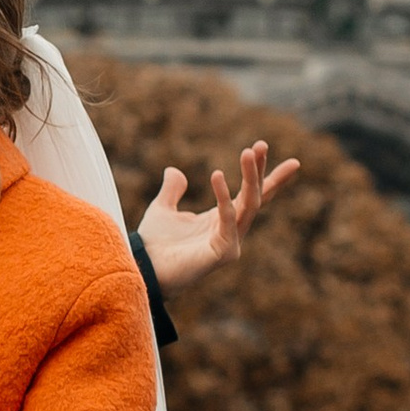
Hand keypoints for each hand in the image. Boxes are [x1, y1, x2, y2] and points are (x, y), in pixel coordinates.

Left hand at [135, 144, 300, 295]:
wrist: (143, 267)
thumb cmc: (154, 245)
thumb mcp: (162, 209)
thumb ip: (172, 190)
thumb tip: (173, 171)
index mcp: (221, 220)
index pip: (251, 194)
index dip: (263, 173)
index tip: (266, 148)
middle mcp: (231, 230)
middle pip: (255, 196)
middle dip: (261, 170)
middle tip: (262, 143)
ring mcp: (231, 243)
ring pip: (249, 205)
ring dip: (251, 177)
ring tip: (247, 152)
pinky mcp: (225, 253)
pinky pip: (229, 220)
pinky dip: (224, 198)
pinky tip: (217, 174)